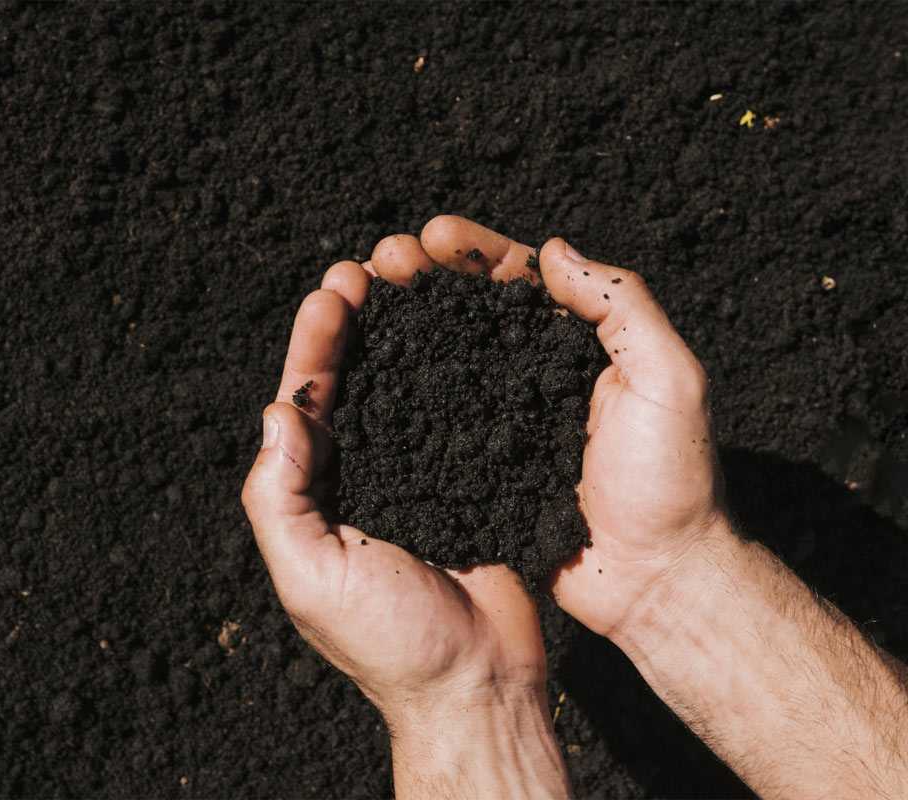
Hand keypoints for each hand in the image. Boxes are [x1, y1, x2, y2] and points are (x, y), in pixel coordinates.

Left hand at [241, 257, 568, 796]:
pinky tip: (462, 328)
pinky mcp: (471, 478)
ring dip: (401, 334)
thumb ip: (280, 497)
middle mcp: (364, 476)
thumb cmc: (392, 641)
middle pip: (352, 383)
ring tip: (408, 280)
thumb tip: (276, 413)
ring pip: (404, 387)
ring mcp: (419, 474)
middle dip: (352, 325)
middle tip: (364, 269)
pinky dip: (455, 368)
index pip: (305, 406)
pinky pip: (459, 412)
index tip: (330, 294)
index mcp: (317, 496)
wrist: (480, 682)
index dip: (312, 348)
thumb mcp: (312, 574)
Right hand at [387, 216, 724, 637]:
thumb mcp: (668, 380)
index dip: (476, 253)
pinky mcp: (482, 468)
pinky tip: (366, 369)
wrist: (654, 583)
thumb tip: (552, 250)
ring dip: (403, 324)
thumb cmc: (672, 482)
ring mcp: (505, 423)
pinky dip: (402, 391)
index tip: (432, 236)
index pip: (523, 281)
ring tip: (362, 298)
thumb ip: (621, 307)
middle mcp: (537, 378)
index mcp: (582, 348)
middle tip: (384, 259)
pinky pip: (436, 421)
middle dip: (425, 279)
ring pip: (445, 359)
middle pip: (471, 312)